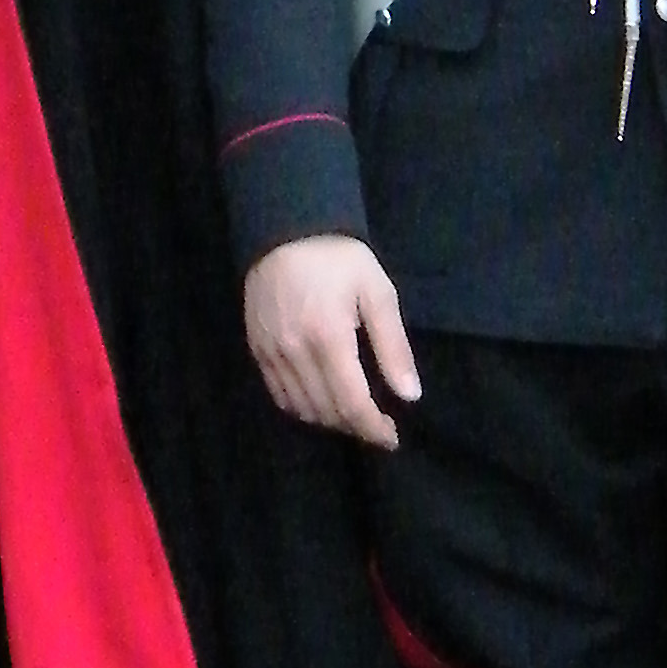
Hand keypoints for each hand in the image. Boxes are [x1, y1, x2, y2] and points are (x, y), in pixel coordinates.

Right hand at [243, 236, 420, 451]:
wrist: (284, 230)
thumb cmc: (338, 258)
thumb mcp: (377, 292)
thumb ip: (393, 346)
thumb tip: (409, 395)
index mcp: (329, 338)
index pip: (351, 403)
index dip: (373, 428)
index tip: (392, 437)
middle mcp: (295, 352)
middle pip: (326, 411)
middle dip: (356, 427)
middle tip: (379, 425)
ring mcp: (271, 353)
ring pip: (301, 409)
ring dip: (330, 421)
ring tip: (353, 414)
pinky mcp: (257, 350)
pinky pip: (279, 395)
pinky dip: (302, 408)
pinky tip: (321, 401)